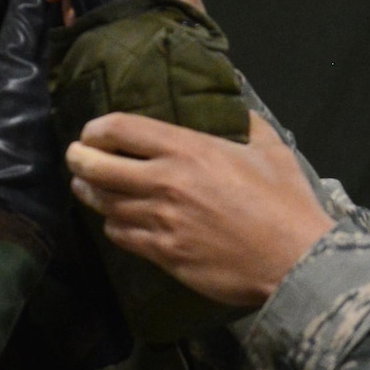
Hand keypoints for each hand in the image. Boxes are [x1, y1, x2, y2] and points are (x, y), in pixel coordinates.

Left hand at [64, 112, 335, 307]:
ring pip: (105, 204)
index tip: (91, 131)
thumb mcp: (270, 150)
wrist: (294, 261)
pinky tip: (117, 221)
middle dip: (78, 159)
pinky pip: (121, 236)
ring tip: (87, 187)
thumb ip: (247, 124)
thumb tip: (238, 107)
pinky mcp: (163, 253)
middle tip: (75, 157)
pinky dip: (113, 225)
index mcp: (188, 150)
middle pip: (97, 167)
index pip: (121, 129)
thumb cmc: (286, 202)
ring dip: (91, 193)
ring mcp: (160, 221)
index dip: (96, 128)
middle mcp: (165, 182)